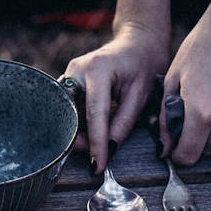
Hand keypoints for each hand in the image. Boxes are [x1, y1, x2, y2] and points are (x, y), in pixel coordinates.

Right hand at [62, 22, 168, 172]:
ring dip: (80, 132)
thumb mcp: (140, 96)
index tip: (98, 166)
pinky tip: (92, 131)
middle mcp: (77, 69)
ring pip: (67, 113)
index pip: (94, 114)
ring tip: (99, 144)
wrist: (138, 43)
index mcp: (98, 69)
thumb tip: (108, 149)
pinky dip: (79, 123)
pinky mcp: (68, 80)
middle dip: (83, 139)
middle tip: (99, 157)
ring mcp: (69, 73)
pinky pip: (68, 108)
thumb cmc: (143, 66)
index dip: (96, 143)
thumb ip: (123, 123)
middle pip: (73, 114)